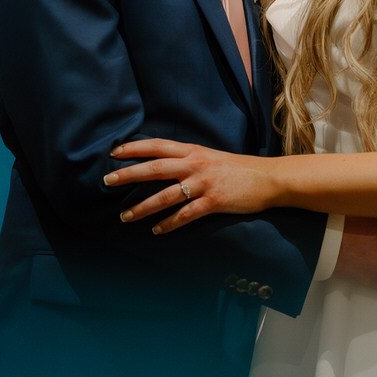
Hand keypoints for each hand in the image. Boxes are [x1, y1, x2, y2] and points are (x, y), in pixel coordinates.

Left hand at [108, 140, 276, 233]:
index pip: (158, 146)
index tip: (114, 152)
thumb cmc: (238, 169)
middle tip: (107, 181)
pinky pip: (186, 214)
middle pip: (156, 168)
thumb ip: (188, 160)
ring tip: (125, 216)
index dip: (135, 148)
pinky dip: (169, 223)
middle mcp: (196, 164)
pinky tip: (157, 231)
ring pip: (166, 195)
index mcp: (194, 151)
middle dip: (129, 174)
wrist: (269, 178)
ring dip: (143, 206)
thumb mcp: (211, 157)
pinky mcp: (214, 201)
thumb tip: (164, 165)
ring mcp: (204, 183)